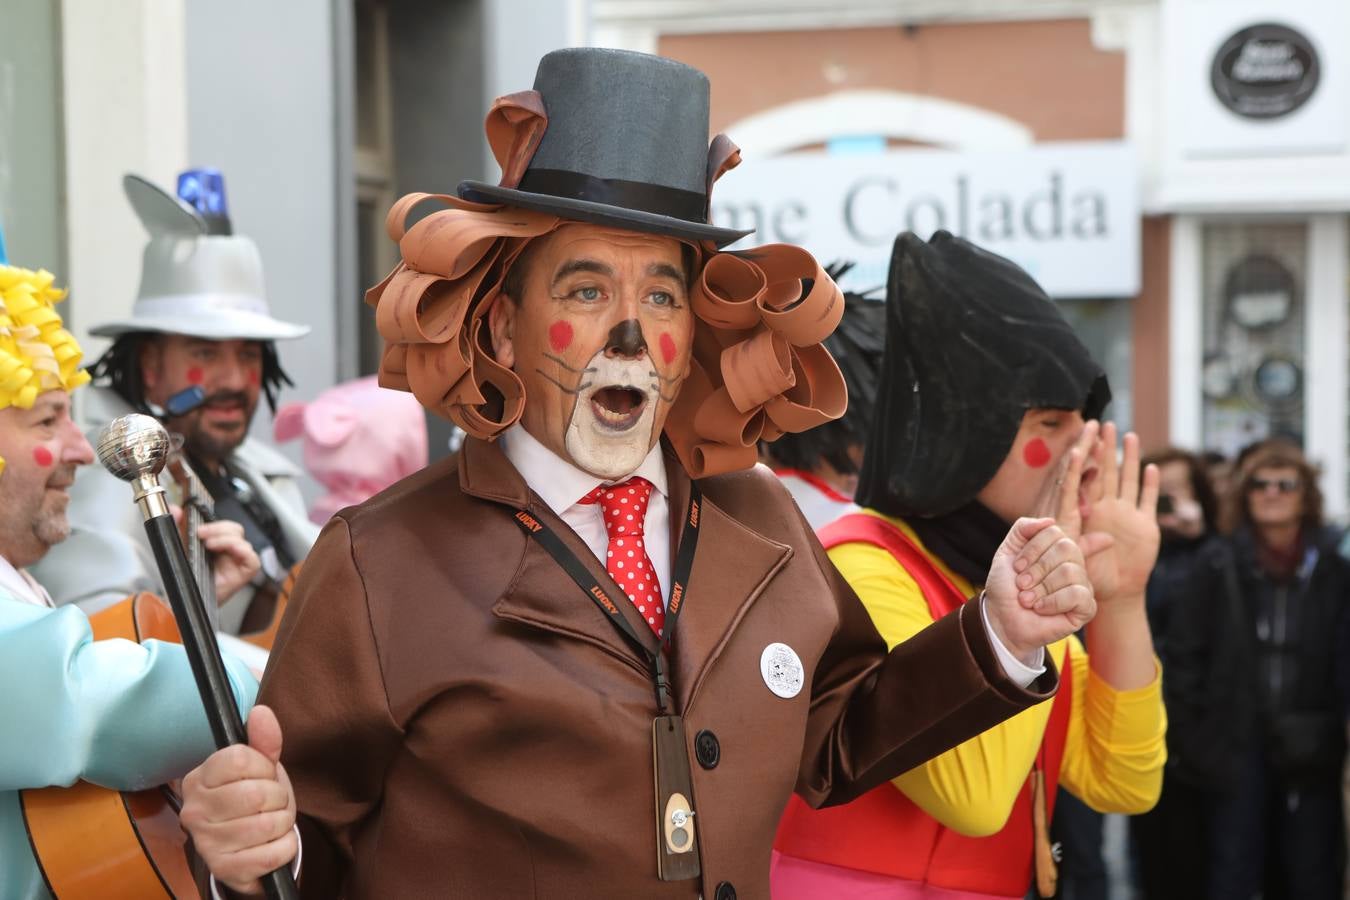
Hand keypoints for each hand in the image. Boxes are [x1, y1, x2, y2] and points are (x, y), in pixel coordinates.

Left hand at [168, 510, 260, 602]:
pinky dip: (244, 552)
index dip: (214, 523)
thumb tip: (174, 510)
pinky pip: (252, 560)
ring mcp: (237, 561)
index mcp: (216, 543)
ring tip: (210, 546)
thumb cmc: (187, 579)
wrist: (186, 602)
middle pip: (235, 529)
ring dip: (227, 539)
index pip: (223, 525)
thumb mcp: (178, 549)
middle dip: (219, 528)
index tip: (198, 526)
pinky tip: (231, 551)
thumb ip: (176, 527)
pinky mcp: (244, 573)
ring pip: (242, 541)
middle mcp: (229, 551)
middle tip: (202, 534)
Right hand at [180, 706, 297, 894]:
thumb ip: (263, 741)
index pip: (238, 758)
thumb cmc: (251, 801)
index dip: (263, 765)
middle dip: (278, 797)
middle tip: (271, 802)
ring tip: (271, 821)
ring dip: (283, 822)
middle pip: (257, 793)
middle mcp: (195, 812)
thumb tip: (261, 712)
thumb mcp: (259, 768)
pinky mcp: (225, 870)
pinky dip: (285, 846)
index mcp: (199, 779)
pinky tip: (271, 843)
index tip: (262, 774)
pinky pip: (275, 853)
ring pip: (269, 824)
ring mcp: (207, 844)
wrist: (245, 849)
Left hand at [985, 517, 1095, 663]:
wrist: (1002, 618)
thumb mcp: (1006, 552)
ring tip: (1028, 600)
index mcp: (1057, 548)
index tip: (1016, 567)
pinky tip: (1041, 609)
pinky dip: (1053, 602)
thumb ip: (1022, 528)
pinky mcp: (1086, 607)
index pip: (1054, 532)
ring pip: (1071, 572)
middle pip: (1066, 549)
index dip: (1031, 549)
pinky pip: (1078, 595)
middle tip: (1022, 584)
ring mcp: (1082, 585)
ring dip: (1041, 588)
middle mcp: (1073, 563)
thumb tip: (1049, 520)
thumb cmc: (1006, 587)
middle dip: (1037, 568)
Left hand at [1061, 422, 1159, 603]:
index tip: (1078, 443)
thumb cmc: (1090, 577)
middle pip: (1103, 472)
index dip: (1079, 464)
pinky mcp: (1145, 524)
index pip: (1080, 483)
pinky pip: (1148, 500)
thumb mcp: (1079, 560)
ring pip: (1127, 479)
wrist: (1114, 593)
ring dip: (1128, 458)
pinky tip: (1152, 468)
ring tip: (1128, 435)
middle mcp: (1105, 508)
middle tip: (1103, 423)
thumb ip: (1083, 546)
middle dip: (1104, 448)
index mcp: (1085, 514)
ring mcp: (1126, 514)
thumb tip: (1096, 535)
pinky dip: (1150, 485)